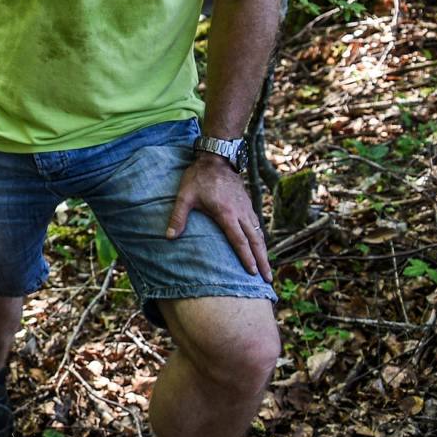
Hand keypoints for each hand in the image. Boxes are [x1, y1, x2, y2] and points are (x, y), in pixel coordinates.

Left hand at [166, 155, 272, 282]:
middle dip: (262, 261)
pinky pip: (257, 225)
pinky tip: (260, 247)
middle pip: (255, 241)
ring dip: (264, 252)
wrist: (216, 158)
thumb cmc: (198, 177)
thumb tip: (168, 237)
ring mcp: (246, 208)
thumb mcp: (184, 196)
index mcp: (226, 213)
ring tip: (267, 269)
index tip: (252, 273)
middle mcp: (241, 213)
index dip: (246, 257)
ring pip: (259, 233)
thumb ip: (178, 217)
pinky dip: (261, 238)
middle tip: (268, 279)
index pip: (239, 240)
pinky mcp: (248, 204)